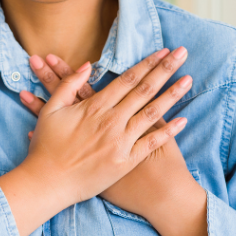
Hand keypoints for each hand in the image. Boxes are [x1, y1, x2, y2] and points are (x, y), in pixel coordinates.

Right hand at [22, 48, 196, 219]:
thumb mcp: (51, 109)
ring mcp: (121, 142)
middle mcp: (112, 121)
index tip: (161, 52)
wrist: (48, 182)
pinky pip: (151, 144)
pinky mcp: (125, 162)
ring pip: (152, 113)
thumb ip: (69, 85)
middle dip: (164, 70)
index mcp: (94, 106)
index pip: (127, 79)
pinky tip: (183, 120)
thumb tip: (85, 65)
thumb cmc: (46, 146)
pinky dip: (168, 132)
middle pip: (144, 90)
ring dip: (172, 95)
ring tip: (188, 80)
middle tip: (182, 54)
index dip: (146, 64)